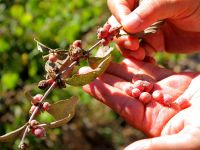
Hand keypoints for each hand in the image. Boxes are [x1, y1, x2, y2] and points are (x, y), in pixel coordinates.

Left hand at [79, 58, 199, 148]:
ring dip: (117, 67)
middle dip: (104, 77)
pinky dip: (136, 62)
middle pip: (123, 89)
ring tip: (100, 58)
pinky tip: (123, 55)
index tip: (85, 82)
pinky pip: (150, 69)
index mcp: (152, 122)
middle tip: (86, 66)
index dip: (102, 92)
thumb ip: (157, 147)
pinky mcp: (172, 81)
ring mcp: (162, 93)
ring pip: (134, 78)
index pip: (120, 104)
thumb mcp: (187, 141)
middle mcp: (152, 107)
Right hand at [107, 0, 199, 58]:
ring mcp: (145, 29)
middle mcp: (139, 13)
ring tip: (141, 55)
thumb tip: (127, 26)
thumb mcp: (174, 1)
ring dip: (130, 50)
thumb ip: (150, 11)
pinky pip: (141, 52)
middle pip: (118, 25)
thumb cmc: (197, 2)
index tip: (127, 28)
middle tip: (133, 45)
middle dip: (122, 37)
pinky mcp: (154, 43)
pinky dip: (141, 58)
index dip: (119, 16)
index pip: (118, 4)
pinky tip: (148, 60)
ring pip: (127, 41)